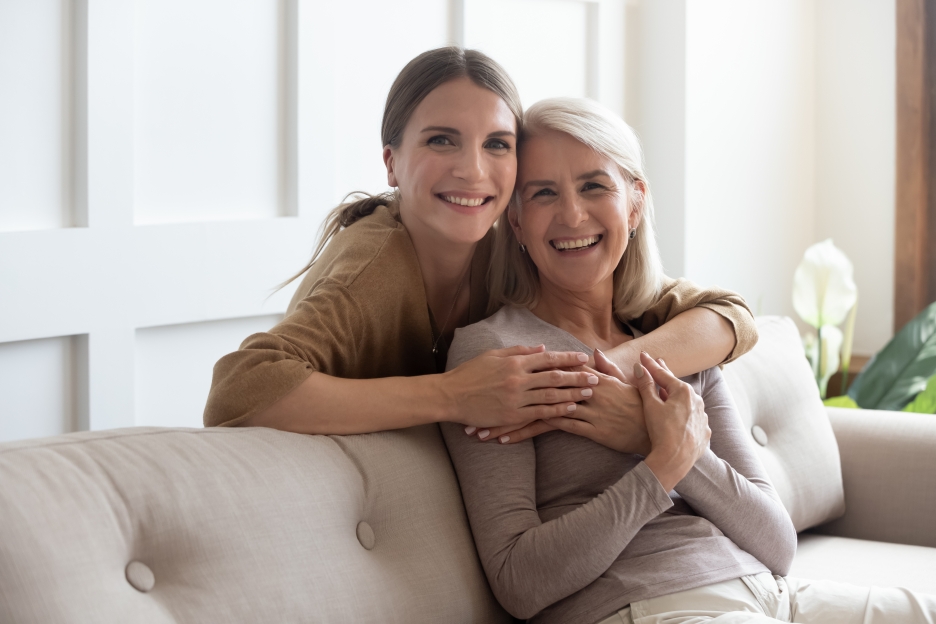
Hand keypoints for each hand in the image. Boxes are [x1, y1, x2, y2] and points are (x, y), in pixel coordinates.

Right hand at [443, 345, 599, 428]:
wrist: (451, 396)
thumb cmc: (470, 373)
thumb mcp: (493, 355)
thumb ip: (519, 351)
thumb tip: (542, 348)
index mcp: (514, 362)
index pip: (547, 358)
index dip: (567, 358)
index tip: (583, 358)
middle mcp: (518, 378)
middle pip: (554, 376)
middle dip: (577, 376)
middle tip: (595, 377)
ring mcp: (516, 398)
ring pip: (551, 395)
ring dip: (572, 394)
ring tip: (589, 393)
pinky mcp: (512, 414)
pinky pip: (539, 412)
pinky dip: (556, 410)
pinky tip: (570, 408)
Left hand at [473, 350, 647, 450]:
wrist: (658, 425)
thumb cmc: (641, 404)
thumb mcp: (623, 381)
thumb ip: (605, 366)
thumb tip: (594, 352)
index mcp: (588, 375)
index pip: (548, 372)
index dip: (521, 377)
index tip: (497, 380)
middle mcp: (582, 388)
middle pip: (535, 390)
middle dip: (507, 399)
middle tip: (481, 406)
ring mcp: (585, 407)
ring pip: (538, 409)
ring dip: (509, 418)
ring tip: (486, 428)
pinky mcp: (588, 427)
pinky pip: (551, 428)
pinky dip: (528, 431)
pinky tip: (509, 438)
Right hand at [636, 352, 709, 491]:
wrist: (675, 460)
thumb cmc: (661, 431)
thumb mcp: (650, 406)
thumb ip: (645, 385)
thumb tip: (639, 367)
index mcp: (683, 391)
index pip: (663, 374)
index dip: (650, 365)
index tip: (643, 355)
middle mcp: (697, 401)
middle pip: (677, 385)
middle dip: (665, 375)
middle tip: (658, 362)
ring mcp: (702, 417)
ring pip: (686, 402)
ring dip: (676, 396)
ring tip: (668, 391)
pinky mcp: (704, 432)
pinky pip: (693, 418)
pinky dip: (685, 414)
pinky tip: (679, 416)